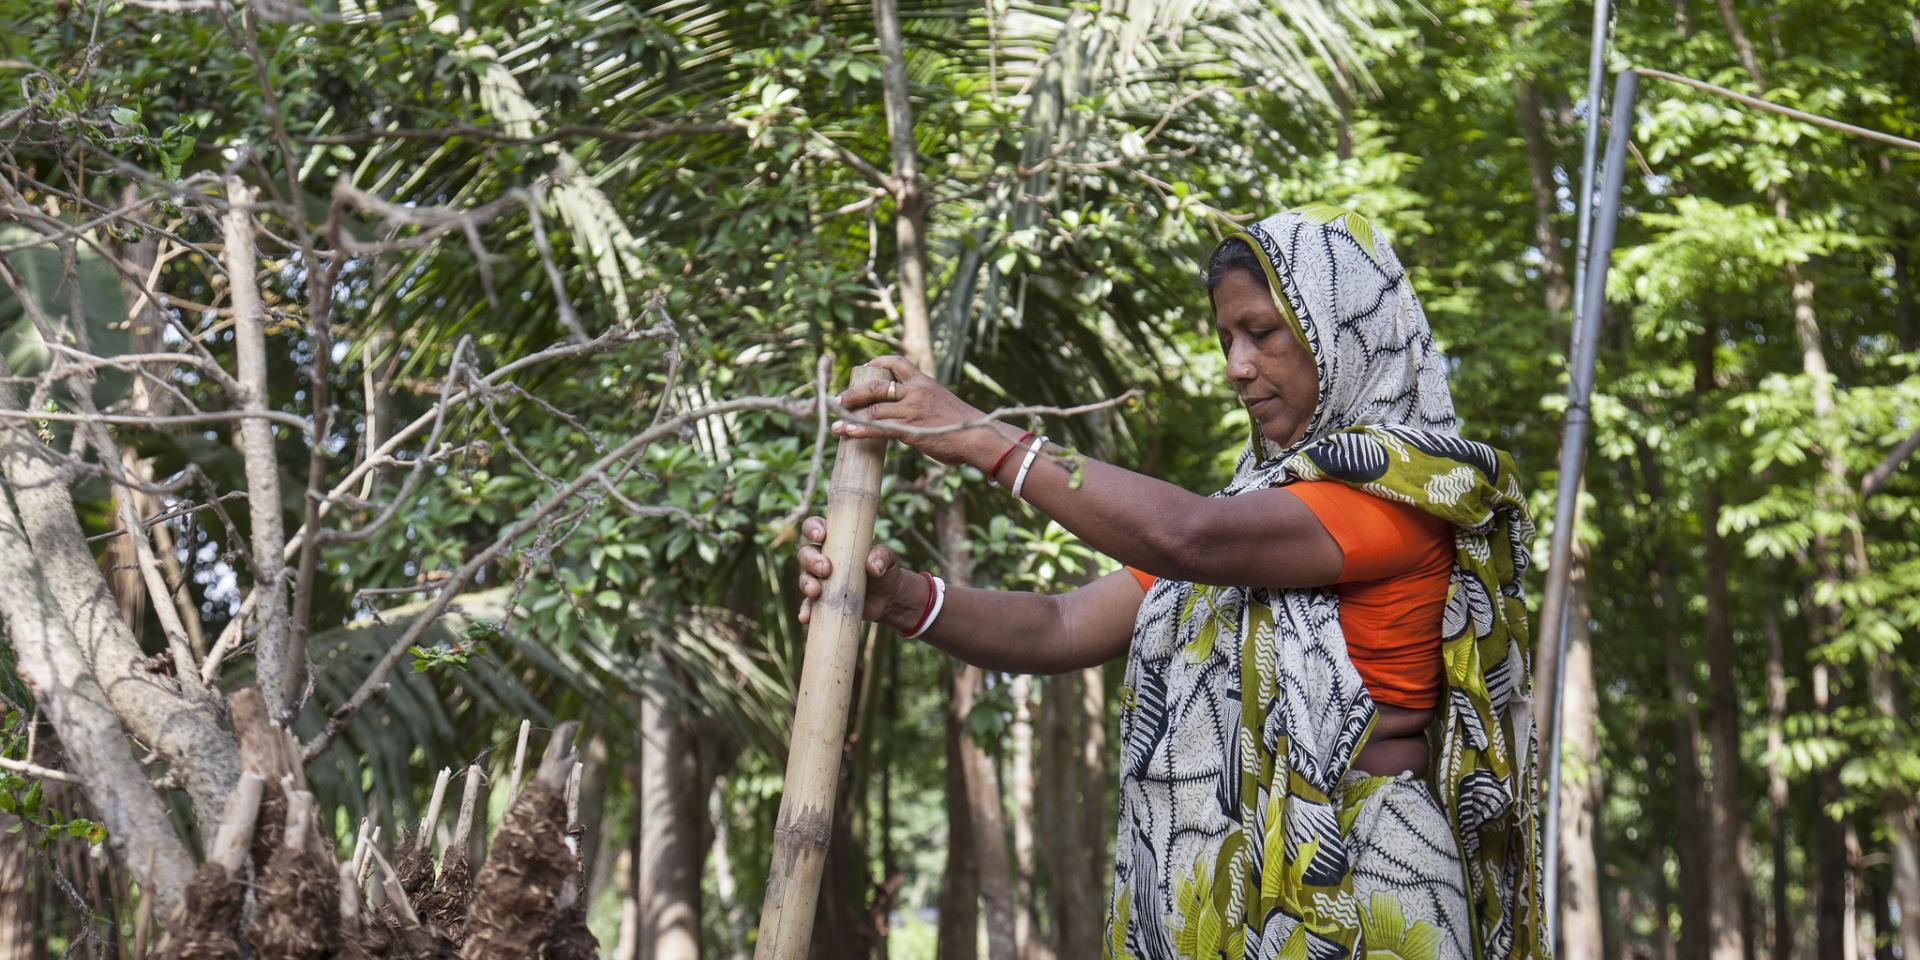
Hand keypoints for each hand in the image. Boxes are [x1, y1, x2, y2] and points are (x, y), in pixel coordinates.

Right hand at [795, 515, 924, 629]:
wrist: (889, 599)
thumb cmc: (886, 569)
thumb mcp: (889, 559)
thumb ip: (882, 556)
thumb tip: (873, 566)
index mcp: (835, 540)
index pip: (815, 527)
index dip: (813, 528)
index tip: (821, 536)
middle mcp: (822, 557)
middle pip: (806, 554)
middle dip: (811, 560)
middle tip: (826, 569)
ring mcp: (820, 580)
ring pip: (804, 578)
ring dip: (806, 584)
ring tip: (815, 592)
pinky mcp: (822, 601)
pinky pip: (808, 605)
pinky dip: (806, 611)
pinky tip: (806, 617)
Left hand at [831, 356, 1008, 467]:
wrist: (977, 435)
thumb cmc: (962, 425)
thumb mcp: (942, 404)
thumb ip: (923, 404)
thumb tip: (906, 417)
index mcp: (924, 382)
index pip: (898, 362)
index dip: (878, 363)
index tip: (865, 367)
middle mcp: (915, 392)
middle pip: (876, 385)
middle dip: (854, 393)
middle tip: (839, 399)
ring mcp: (911, 410)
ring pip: (874, 408)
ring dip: (851, 414)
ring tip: (836, 421)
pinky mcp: (910, 429)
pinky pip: (878, 428)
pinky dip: (859, 430)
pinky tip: (847, 432)